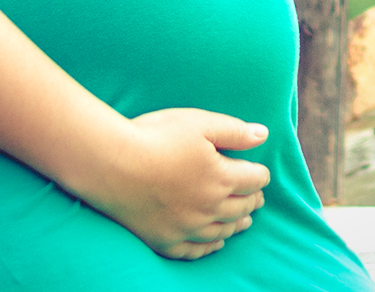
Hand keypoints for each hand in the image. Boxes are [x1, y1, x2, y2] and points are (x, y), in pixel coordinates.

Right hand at [67, 108, 270, 259]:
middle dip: (253, 200)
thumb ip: (234, 131)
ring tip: (244, 220)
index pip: (254, 179)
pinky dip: (211, 247)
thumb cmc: (154, 137)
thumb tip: (262, 135)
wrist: (112, 165)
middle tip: (256, 197)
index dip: (260, 174)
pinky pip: (196, 250)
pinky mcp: (166, 240)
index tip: (259, 172)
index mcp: (222, 177)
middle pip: (242, 207)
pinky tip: (215, 242)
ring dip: (238, 224)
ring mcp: (188, 227)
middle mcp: (210, 207)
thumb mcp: (199, 123)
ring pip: (224, 231)